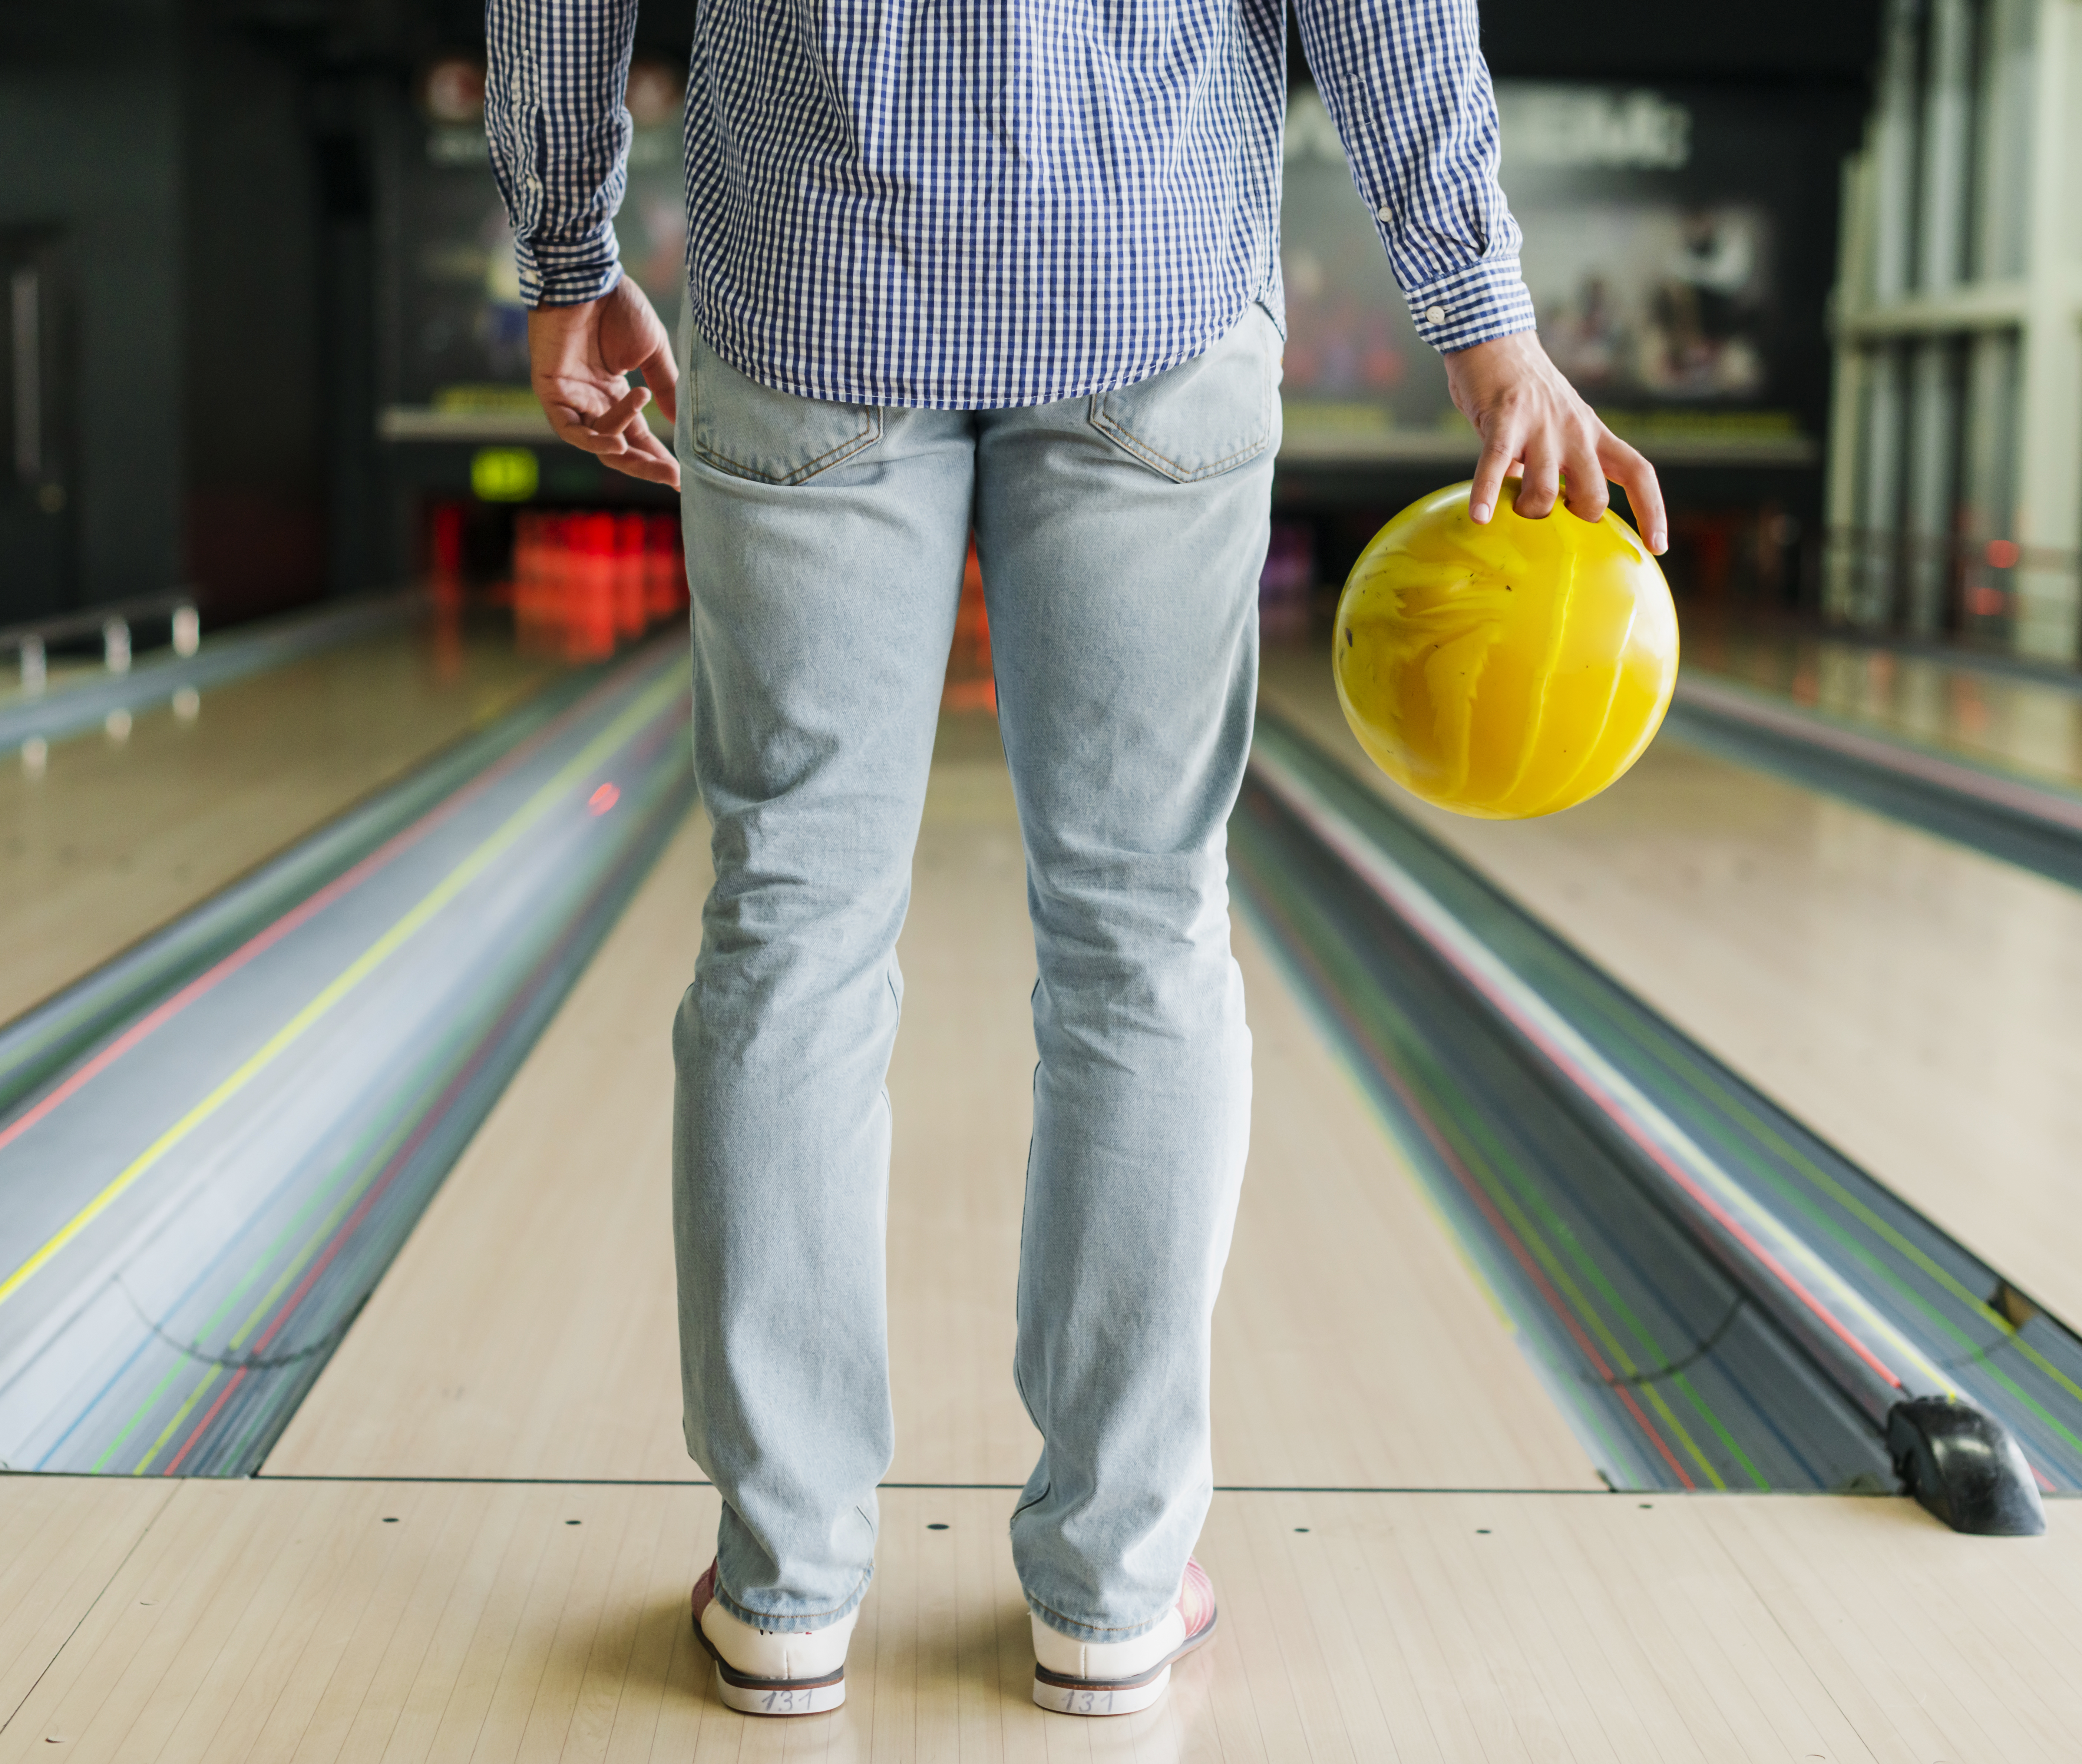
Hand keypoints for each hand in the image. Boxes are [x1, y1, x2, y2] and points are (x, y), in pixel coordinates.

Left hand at [527, 276, 680, 488]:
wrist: (587, 277)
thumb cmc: (618, 306)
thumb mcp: (652, 351)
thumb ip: (665, 386)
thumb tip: (680, 422)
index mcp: (614, 392)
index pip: (638, 435)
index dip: (658, 457)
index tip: (682, 478)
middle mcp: (592, 400)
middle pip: (618, 448)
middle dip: (645, 465)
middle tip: (672, 477)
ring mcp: (570, 398)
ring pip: (597, 442)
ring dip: (624, 448)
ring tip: (642, 444)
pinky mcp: (550, 391)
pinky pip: (569, 429)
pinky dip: (593, 441)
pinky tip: (618, 446)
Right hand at [1442, 331, 1665, 553]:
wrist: (1495, 336)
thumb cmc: (1520, 388)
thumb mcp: (1554, 424)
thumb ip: (1554, 462)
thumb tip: (1539, 504)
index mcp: (1592, 432)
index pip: (1637, 472)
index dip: (1652, 510)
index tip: (1658, 546)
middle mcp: (1574, 431)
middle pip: (1594, 494)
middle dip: (1576, 517)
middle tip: (1553, 513)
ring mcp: (1540, 426)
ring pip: (1545, 490)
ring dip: (1528, 510)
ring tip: (1509, 507)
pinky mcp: (1504, 420)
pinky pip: (1496, 465)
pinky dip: (1487, 493)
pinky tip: (1480, 517)